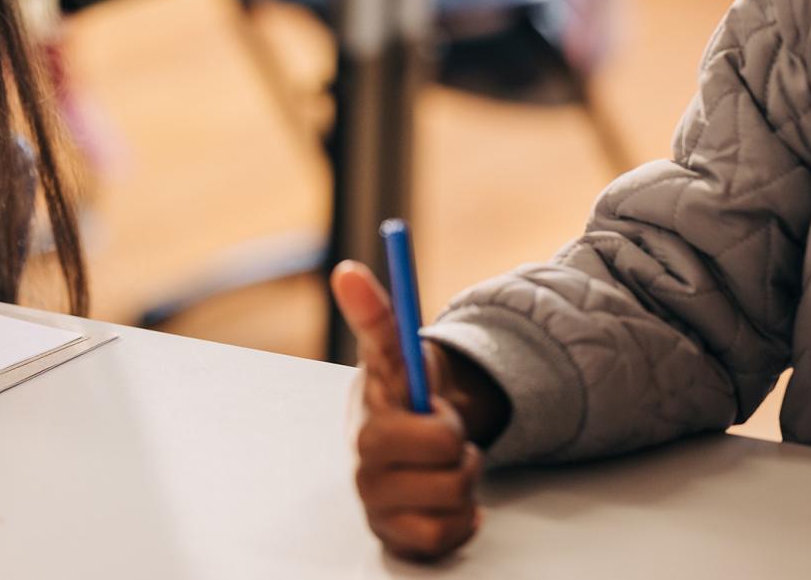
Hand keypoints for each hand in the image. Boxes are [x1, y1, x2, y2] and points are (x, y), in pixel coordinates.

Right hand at [332, 260, 492, 560]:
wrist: (398, 446)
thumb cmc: (398, 400)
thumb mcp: (395, 354)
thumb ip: (377, 314)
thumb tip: (347, 271)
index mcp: (369, 426)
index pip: (428, 434)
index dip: (442, 423)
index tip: (437, 407)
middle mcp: (366, 470)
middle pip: (451, 464)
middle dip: (458, 447)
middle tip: (440, 436)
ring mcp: (380, 508)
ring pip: (456, 502)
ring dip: (463, 481)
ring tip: (440, 465)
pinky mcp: (397, 539)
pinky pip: (449, 537)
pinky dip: (461, 519)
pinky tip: (445, 501)